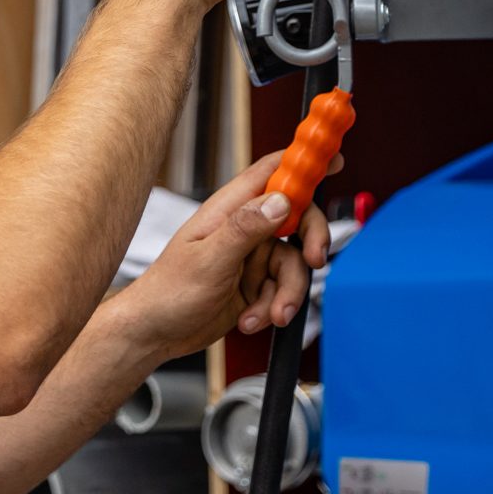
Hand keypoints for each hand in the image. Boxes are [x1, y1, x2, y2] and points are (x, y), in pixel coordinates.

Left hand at [108, 151, 338, 364]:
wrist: (156, 334)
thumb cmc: (168, 292)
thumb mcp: (209, 260)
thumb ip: (246, 229)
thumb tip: (281, 201)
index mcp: (230, 209)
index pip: (273, 171)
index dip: (306, 161)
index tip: (336, 159)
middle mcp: (245, 228)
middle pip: (297, 218)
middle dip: (310, 241)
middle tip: (315, 259)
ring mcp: (251, 256)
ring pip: (294, 263)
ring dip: (286, 292)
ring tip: (267, 314)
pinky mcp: (255, 283)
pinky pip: (282, 289)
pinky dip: (272, 308)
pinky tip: (249, 320)